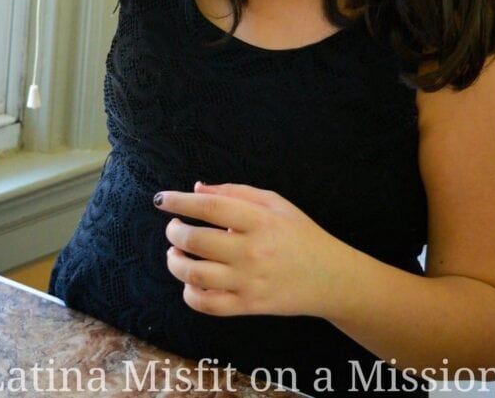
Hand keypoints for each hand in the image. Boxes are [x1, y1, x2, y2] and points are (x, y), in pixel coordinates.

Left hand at [155, 182, 354, 318]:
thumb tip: (196, 188)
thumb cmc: (301, 236)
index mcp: (261, 221)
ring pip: (195, 274)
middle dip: (174, 231)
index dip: (180, 201)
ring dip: (174, 261)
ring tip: (175, 252)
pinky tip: (190, 279)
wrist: (332, 279)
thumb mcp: (275, 203)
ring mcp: (249, 282)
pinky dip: (189, 292)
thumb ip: (235, 192)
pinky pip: (207, 304)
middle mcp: (253, 252)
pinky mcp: (248, 306)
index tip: (162, 199)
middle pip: (196, 240)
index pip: (211, 207)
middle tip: (173, 227)